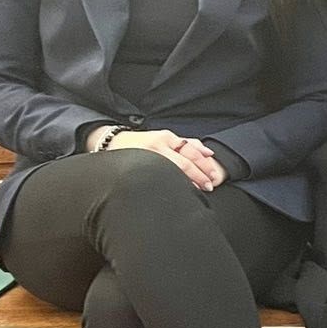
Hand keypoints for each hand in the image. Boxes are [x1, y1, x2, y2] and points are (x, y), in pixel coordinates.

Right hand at [102, 128, 224, 190]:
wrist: (113, 142)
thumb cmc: (143, 143)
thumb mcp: (165, 138)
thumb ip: (186, 144)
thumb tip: (209, 153)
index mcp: (166, 138)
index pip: (191, 151)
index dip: (205, 164)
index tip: (214, 175)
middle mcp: (158, 146)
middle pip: (185, 163)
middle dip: (200, 175)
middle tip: (209, 185)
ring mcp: (149, 157)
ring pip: (174, 170)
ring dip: (189, 181)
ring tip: (199, 190)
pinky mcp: (139, 166)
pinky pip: (160, 175)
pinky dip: (173, 182)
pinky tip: (180, 190)